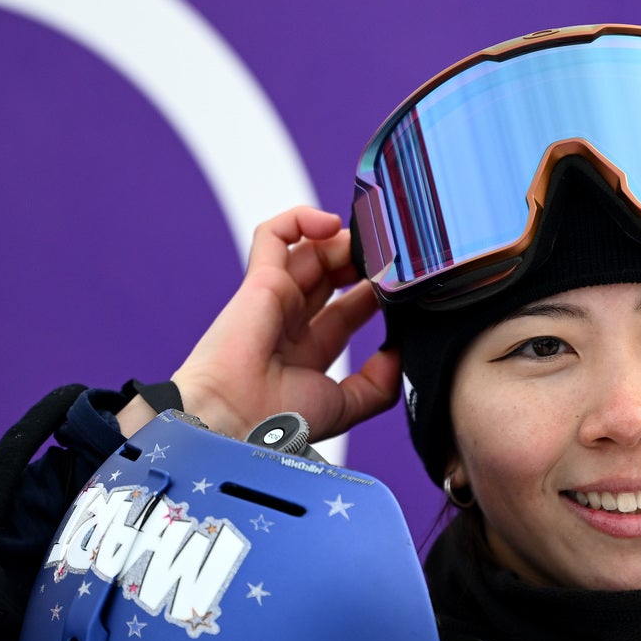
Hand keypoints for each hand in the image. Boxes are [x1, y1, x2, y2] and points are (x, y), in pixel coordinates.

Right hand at [122, 207, 399, 439]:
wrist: (239, 419)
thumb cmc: (281, 421)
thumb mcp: (345, 406)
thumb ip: (378, 383)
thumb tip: (398, 352)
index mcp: (309, 351)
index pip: (349, 309)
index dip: (375, 293)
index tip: (402, 288)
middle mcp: (291, 321)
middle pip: (333, 275)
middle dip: (363, 262)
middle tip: (390, 260)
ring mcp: (275, 298)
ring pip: (310, 250)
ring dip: (343, 241)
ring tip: (370, 244)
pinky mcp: (261, 279)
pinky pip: (274, 234)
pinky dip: (300, 218)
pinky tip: (330, 225)